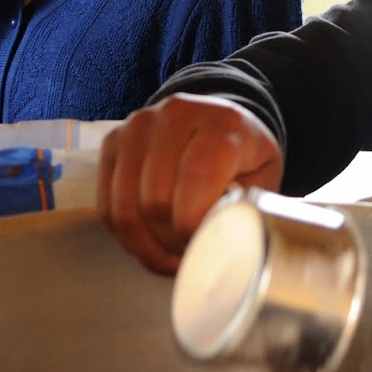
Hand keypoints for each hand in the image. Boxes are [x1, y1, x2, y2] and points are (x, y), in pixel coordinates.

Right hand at [98, 93, 282, 273]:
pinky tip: (149, 244)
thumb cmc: (242, 153)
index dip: (195, 225)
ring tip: (170, 256)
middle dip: (172, 241)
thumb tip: (226, 241)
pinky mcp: (113, 141)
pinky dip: (126, 236)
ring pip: (125, 207)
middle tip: (190, 254)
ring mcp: (138, 126)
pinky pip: (107, 205)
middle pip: (156, 199)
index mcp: (221, 123)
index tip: (204, 246)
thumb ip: (248, 206)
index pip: (197, 178)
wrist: (216, 120)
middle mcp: (176, 115)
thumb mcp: (264, 174)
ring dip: (146, 245)